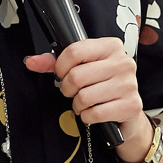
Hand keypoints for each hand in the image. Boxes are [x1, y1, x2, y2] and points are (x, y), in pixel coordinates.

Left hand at [24, 37, 146, 151]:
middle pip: (77, 75)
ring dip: (78, 104)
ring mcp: (129, 84)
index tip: (62, 73)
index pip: (74, 51)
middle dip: (68, 88)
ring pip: (84, 96)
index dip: (61, 66)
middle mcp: (123, 63)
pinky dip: (87, 116)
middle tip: (73, 91)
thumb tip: (31, 62)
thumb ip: (54, 63)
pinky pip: (94, 113)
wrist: (127, 110)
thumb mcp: (81, 67)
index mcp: (111, 46)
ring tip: (84, 101)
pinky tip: (93, 111)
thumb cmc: (102, 84)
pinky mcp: (131, 105)